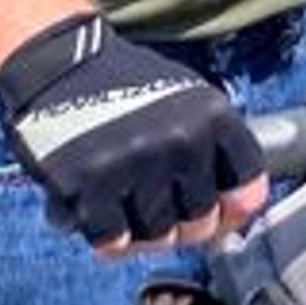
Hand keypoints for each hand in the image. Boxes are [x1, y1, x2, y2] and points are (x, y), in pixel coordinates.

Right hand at [0, 14, 264, 250]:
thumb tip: (238, 210)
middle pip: (200, 222)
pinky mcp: (89, 186)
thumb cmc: (124, 85)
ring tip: (123, 206)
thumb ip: (214, 150)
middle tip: (156, 209)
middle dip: (181, 225)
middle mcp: (180, 141)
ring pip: (157, 237)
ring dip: (139, 232)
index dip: (232, 213)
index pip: (248, 191)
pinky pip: (112, 241)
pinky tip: (96, 210)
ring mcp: (135, 166)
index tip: (219, 218)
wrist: (57, 64)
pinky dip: (104, 234)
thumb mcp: (186, 99)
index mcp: (213, 118)